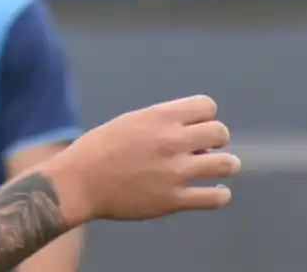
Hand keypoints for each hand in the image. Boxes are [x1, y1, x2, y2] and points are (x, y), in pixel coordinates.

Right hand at [41, 95, 238, 224]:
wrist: (80, 182)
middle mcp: (171, 141)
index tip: (196, 126)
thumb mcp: (131, 122)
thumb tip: (196, 137)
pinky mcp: (173, 200)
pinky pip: (213, 197)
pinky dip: (219, 194)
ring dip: (226, 165)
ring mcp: (175, 172)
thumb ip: (163, 124)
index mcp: (159, 117)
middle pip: (220, 132)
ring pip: (226, 164)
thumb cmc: (101, 149)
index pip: (207, 106)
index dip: (204, 115)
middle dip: (216, 138)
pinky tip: (214, 192)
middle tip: (205, 148)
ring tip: (220, 167)